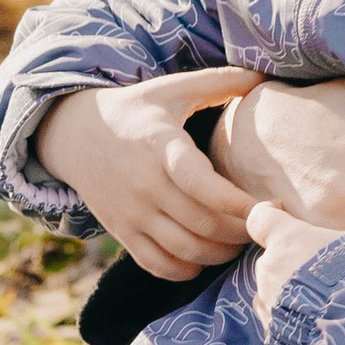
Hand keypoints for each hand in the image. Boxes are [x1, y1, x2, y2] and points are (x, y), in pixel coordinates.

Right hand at [35, 72, 265, 279]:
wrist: (74, 135)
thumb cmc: (136, 111)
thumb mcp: (171, 90)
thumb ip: (218, 82)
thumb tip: (263, 75)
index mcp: (160, 146)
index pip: (200, 184)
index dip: (237, 202)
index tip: (270, 204)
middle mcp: (144, 185)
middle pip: (202, 225)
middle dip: (242, 231)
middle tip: (264, 224)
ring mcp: (132, 213)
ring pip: (185, 251)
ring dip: (221, 253)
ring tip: (240, 240)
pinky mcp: (122, 232)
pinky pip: (159, 265)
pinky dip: (187, 269)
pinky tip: (204, 255)